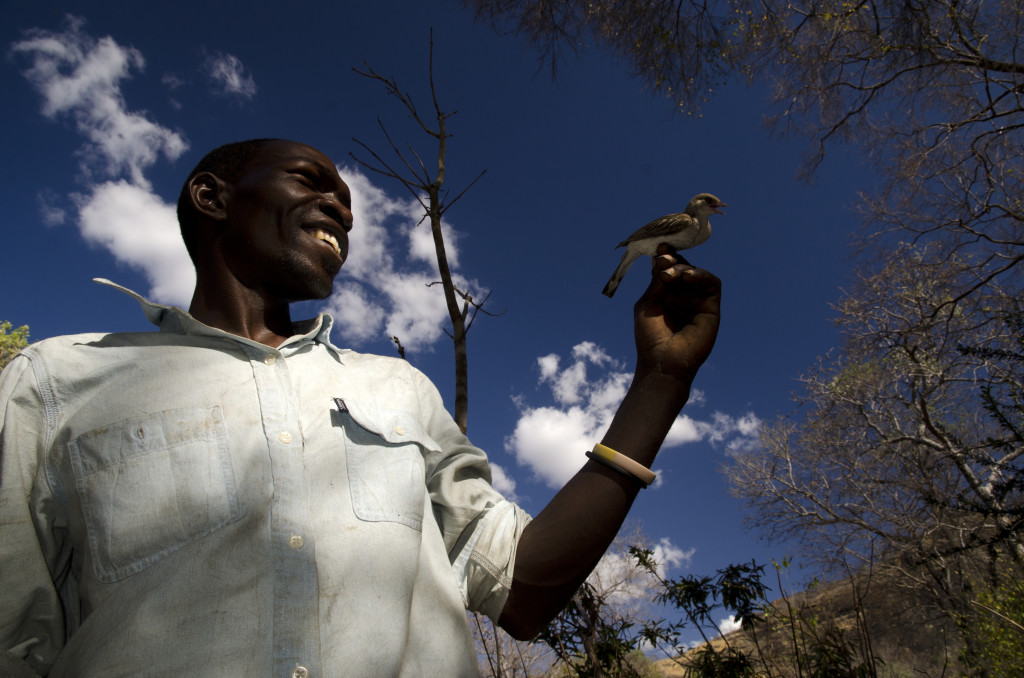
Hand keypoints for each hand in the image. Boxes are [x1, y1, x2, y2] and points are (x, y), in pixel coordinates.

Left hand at [633, 243, 720, 382]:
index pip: (669, 269)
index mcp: (666, 295)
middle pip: (683, 267)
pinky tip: (687, 276)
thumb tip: (661, 256)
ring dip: (684, 267)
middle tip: (663, 258)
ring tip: (671, 273)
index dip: (665, 257)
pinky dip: (701, 275)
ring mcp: (698, 302)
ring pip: (697, 274)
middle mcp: (683, 296)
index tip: (659, 247)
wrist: (662, 362)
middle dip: (673, 260)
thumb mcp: (648, 303)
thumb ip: (657, 281)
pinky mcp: (712, 308)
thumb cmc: (650, 337)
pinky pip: (712, 284)